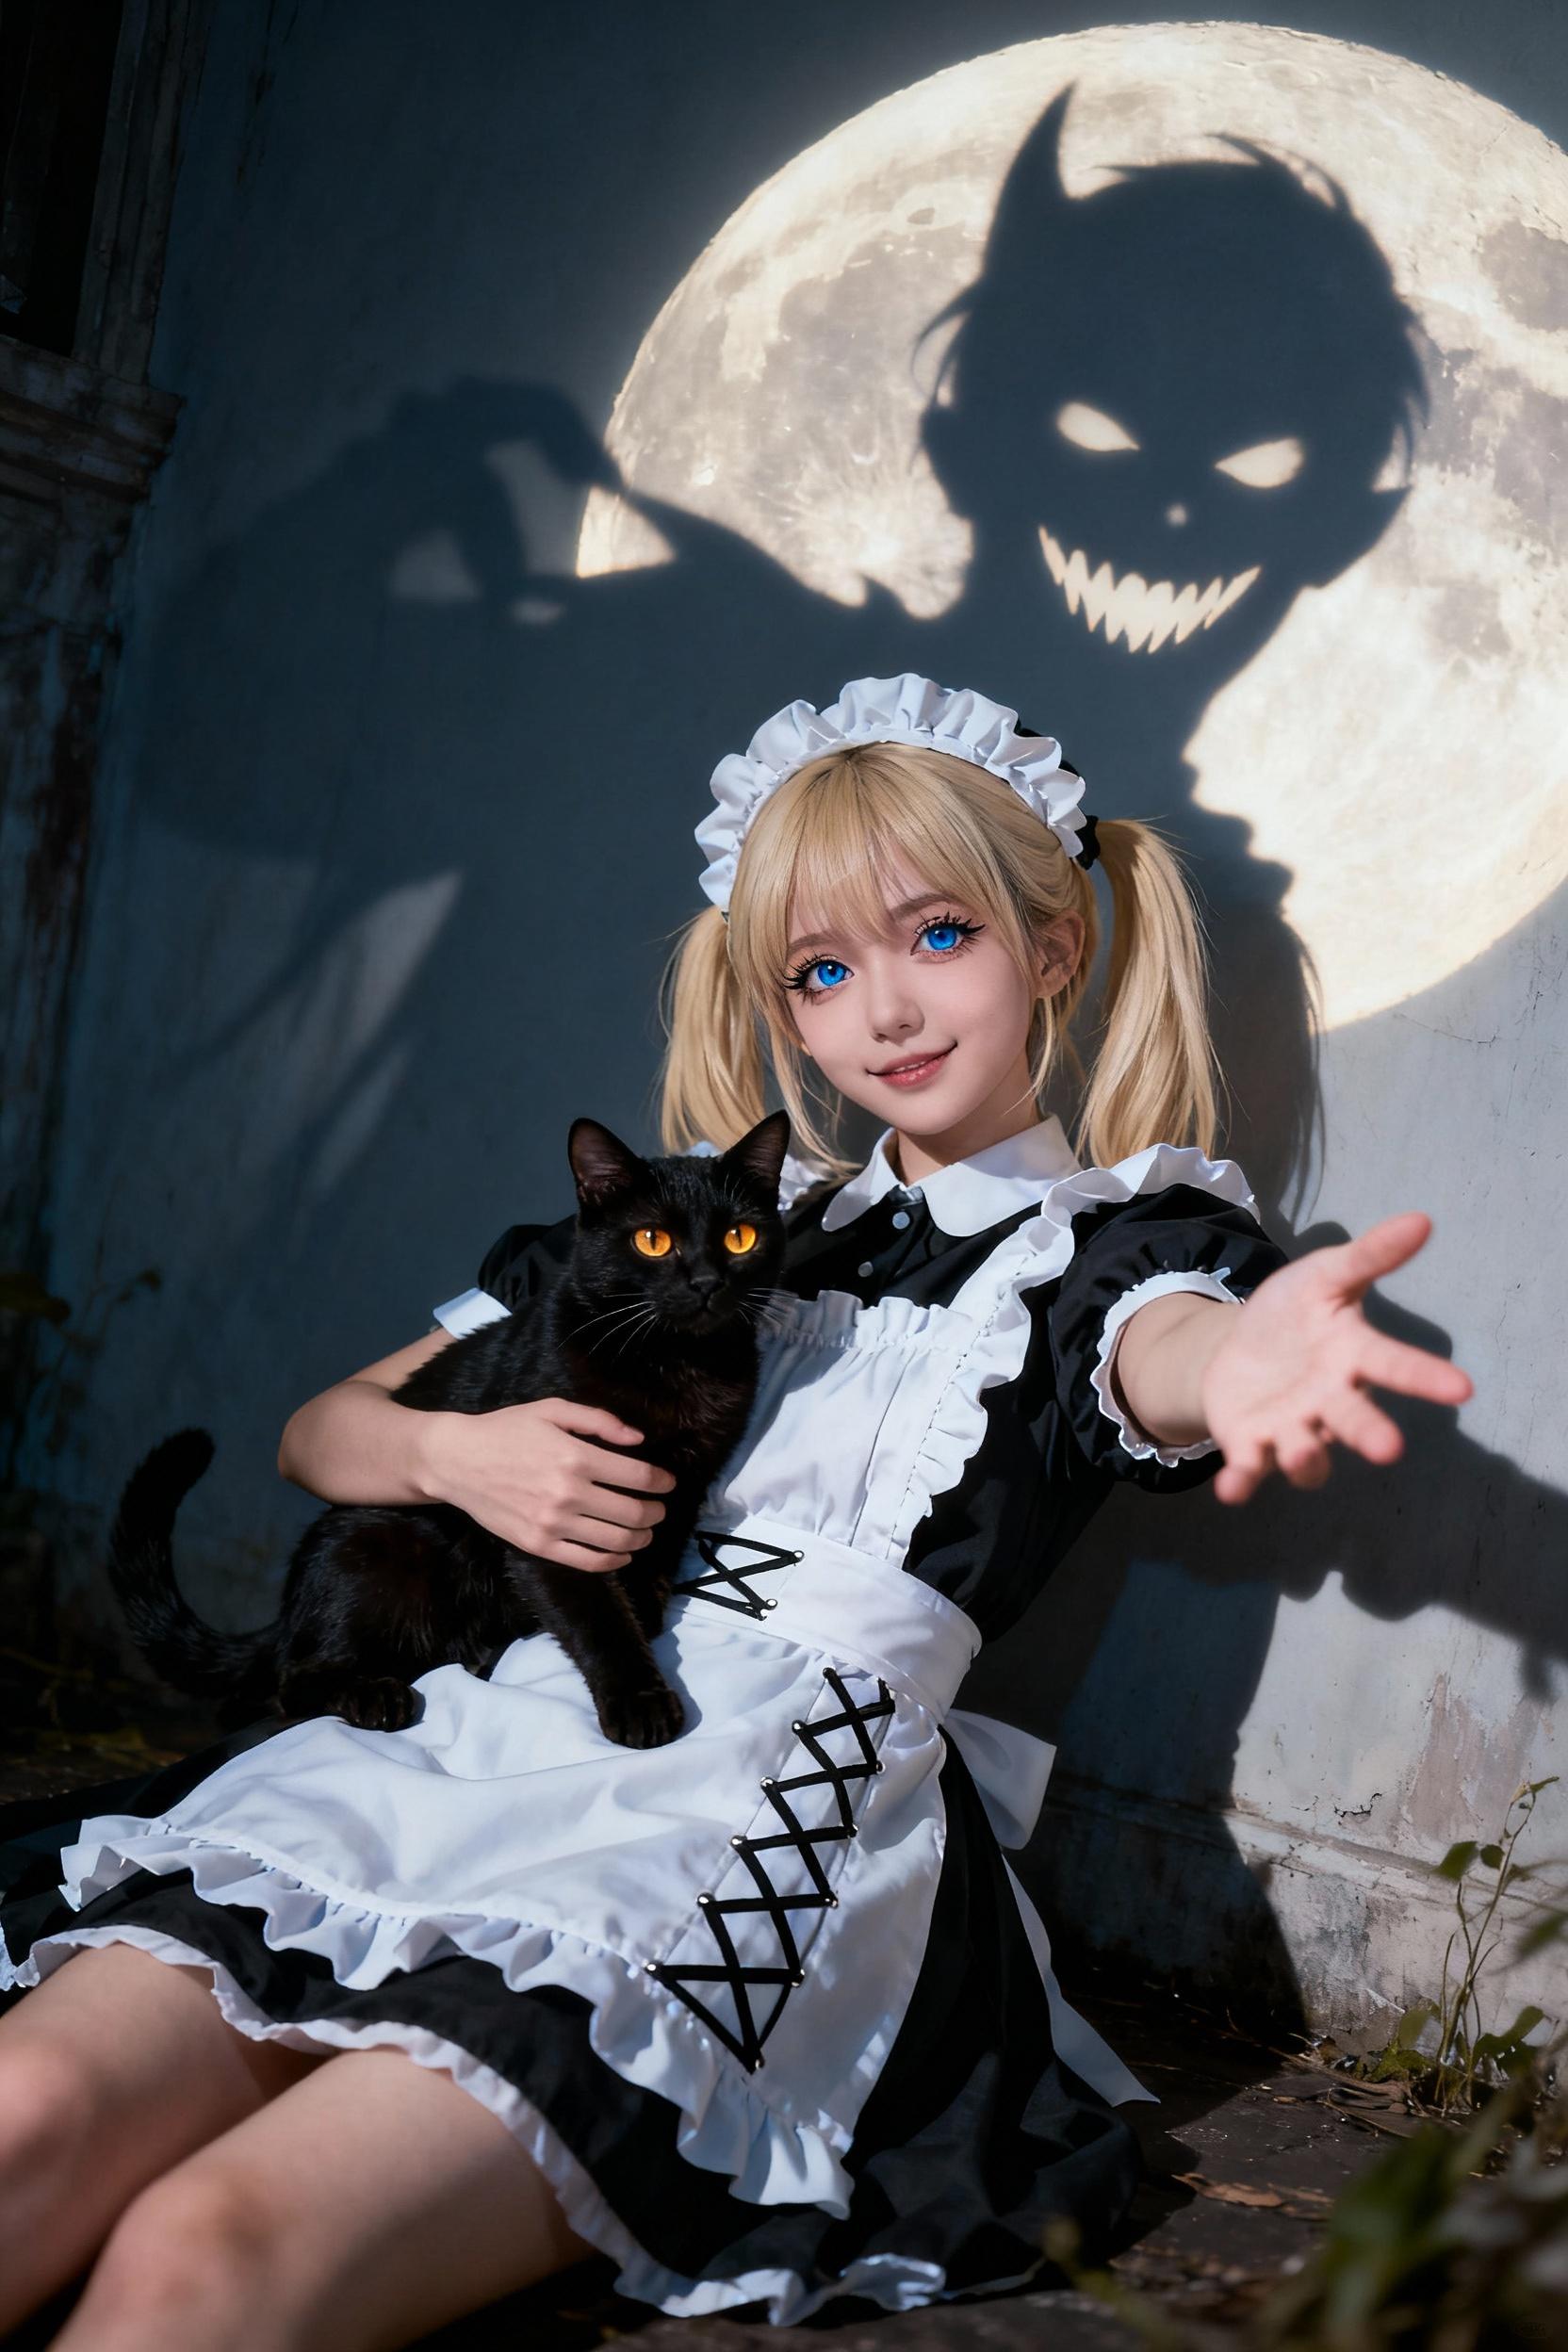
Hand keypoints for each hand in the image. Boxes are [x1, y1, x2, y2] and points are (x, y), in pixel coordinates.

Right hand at [421, 1398, 673, 1569]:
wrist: (457, 1461)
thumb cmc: (506, 1430)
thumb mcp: (552, 1410)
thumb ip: (599, 1421)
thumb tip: (638, 1440)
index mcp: (576, 1456)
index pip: (637, 1477)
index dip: (661, 1483)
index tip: (668, 1483)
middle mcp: (568, 1493)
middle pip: (632, 1512)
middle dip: (655, 1512)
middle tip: (660, 1509)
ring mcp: (553, 1523)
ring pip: (615, 1540)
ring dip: (640, 1537)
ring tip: (645, 1530)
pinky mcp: (538, 1545)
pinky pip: (587, 1561)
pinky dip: (613, 1560)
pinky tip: (623, 1553)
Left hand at [1199, 1213, 1473, 1505]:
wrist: (1239, 1347)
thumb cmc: (1296, 1313)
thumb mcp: (1324, 1276)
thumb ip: (1369, 1256)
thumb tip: (1422, 1220)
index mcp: (1351, 1356)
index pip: (1394, 1364)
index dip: (1425, 1377)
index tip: (1462, 1389)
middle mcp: (1329, 1400)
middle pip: (1354, 1421)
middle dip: (1370, 1433)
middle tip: (1389, 1449)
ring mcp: (1292, 1427)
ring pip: (1307, 1454)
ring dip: (1305, 1459)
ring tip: (1299, 1452)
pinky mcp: (1252, 1444)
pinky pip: (1251, 1468)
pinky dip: (1242, 1480)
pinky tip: (1230, 1490)